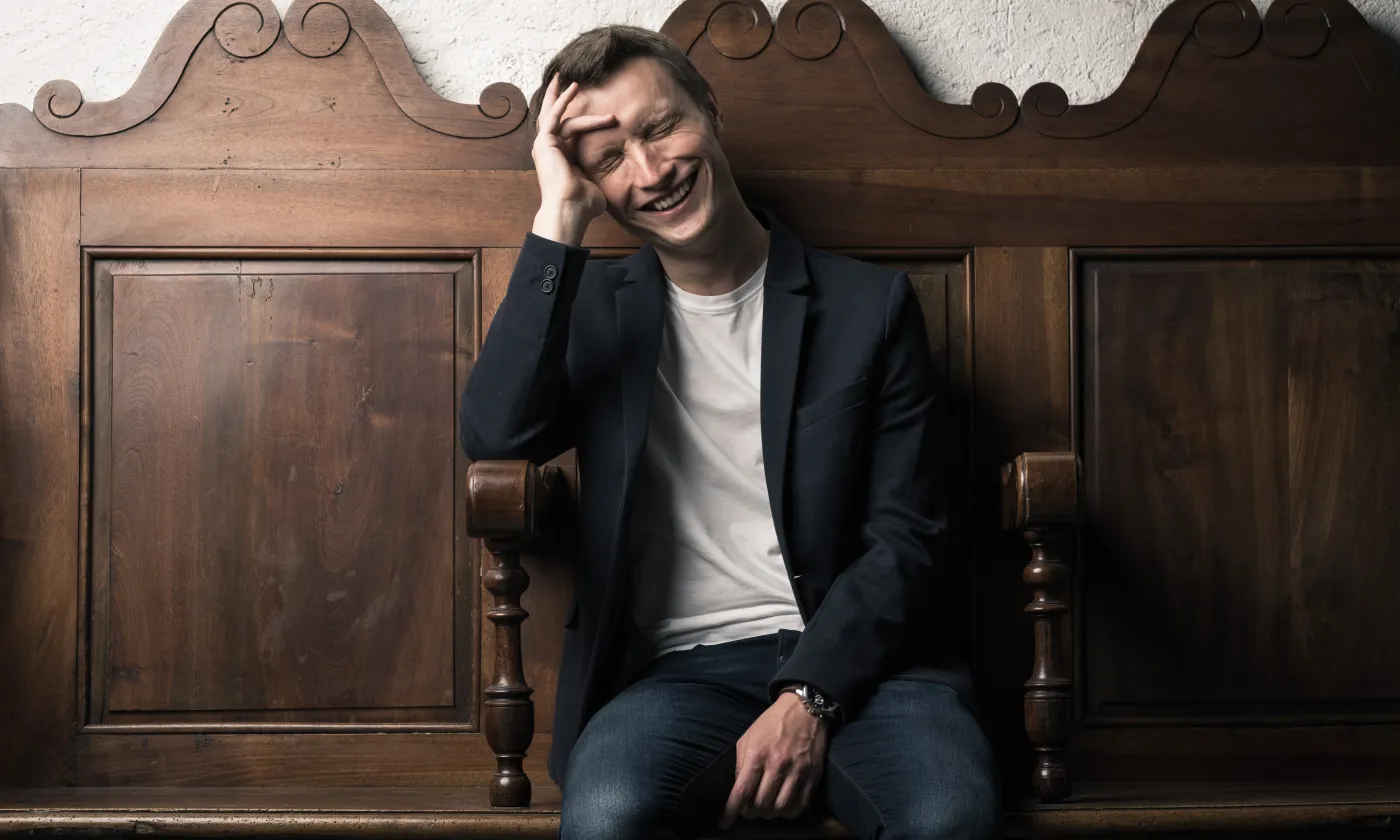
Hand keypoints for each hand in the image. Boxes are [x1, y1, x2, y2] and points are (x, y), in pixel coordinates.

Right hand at [531, 74, 616, 244]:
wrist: (571, 209)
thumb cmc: (584, 204)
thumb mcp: (596, 183)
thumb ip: (601, 173)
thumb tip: (620, 176)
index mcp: (560, 158)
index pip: (568, 132)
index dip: (580, 120)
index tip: (591, 110)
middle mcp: (550, 150)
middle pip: (552, 118)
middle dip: (556, 99)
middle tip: (561, 80)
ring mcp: (545, 145)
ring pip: (557, 116)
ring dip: (566, 98)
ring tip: (576, 83)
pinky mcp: (546, 142)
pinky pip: (554, 116)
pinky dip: (563, 101)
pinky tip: (573, 88)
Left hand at [719, 692, 827, 827]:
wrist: (804, 709)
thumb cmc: (771, 723)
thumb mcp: (747, 738)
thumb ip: (741, 764)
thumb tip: (737, 790)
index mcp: (757, 754)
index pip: (741, 793)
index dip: (731, 812)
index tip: (724, 822)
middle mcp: (777, 765)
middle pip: (760, 804)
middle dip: (751, 812)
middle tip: (749, 809)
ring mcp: (797, 771)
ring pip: (780, 808)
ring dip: (769, 813)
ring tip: (765, 808)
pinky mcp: (813, 775)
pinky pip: (800, 805)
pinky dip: (788, 812)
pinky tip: (783, 806)